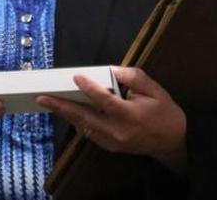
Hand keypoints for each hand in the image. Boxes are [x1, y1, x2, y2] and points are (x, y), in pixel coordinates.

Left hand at [37, 66, 187, 171]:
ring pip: (83, 127)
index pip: (105, 100)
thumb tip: (113, 69)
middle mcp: (119, 131)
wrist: (173, 142)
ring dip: (66, 114)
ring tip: (48, 102)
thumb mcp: (156, 91)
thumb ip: (134, 78)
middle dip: (62, 107)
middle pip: (85, 117)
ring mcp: (113, 142)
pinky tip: (68, 111)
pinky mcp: (110, 147)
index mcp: (131, 115)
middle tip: (42, 98)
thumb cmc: (165, 113)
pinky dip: (77, 121)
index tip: (75, 77)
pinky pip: (88, 133)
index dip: (89, 88)